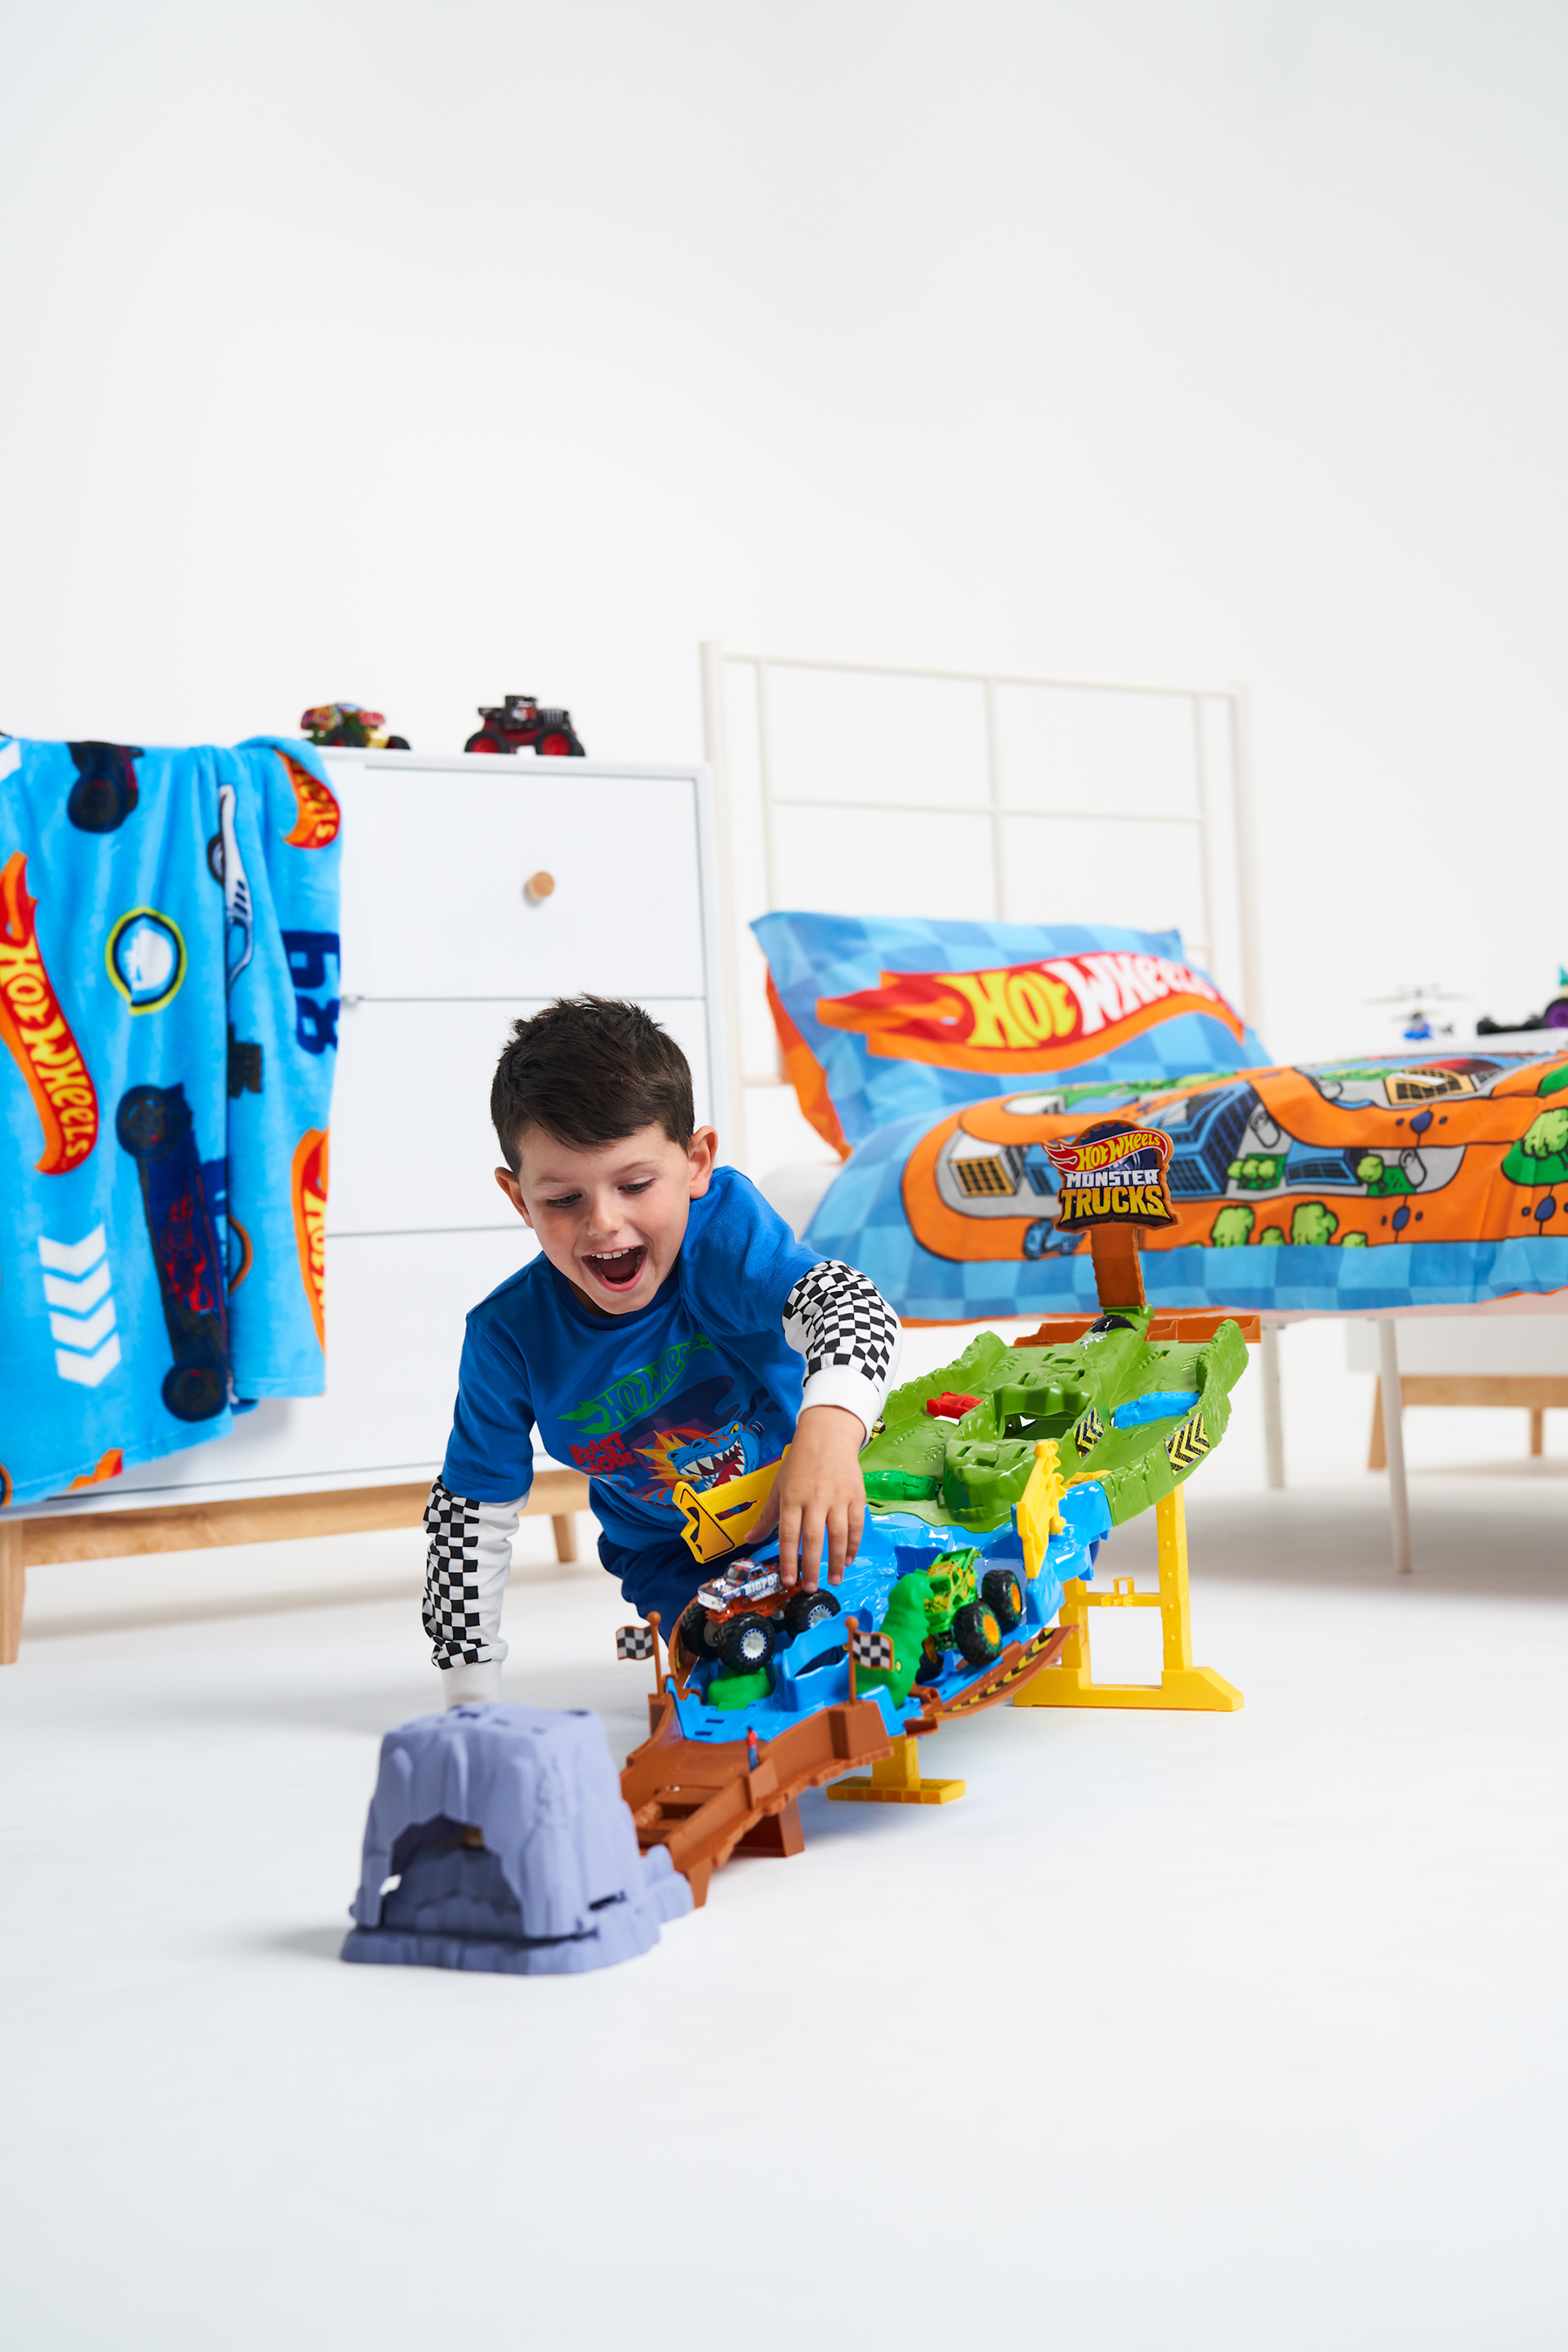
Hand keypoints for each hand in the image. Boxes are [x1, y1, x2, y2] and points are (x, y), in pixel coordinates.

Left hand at [764, 1405, 865, 1588]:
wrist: (827, 1436)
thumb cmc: (799, 1464)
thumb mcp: (778, 1487)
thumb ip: (767, 1518)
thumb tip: (749, 1540)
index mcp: (792, 1498)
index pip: (788, 1534)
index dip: (788, 1559)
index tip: (789, 1580)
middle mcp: (815, 1499)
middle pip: (813, 1538)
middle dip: (811, 1566)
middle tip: (810, 1588)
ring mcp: (838, 1498)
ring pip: (837, 1535)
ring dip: (836, 1561)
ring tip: (834, 1580)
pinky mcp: (856, 1496)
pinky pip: (856, 1525)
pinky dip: (853, 1544)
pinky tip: (848, 1559)